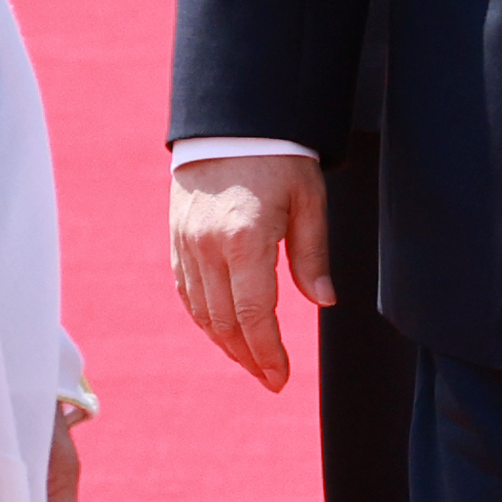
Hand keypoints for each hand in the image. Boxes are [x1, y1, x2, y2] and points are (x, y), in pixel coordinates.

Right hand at [169, 151, 332, 391]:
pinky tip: (224, 332)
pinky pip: (187, 293)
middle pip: (224, 323)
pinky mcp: (176, 241)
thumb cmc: (279, 157)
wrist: (230, 122)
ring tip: (253, 363)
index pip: (252, 315)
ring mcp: (186, 245)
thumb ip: (313, 255)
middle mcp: (208, 247)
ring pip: (202, 313)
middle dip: (249, 358)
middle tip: (272, 380)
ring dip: (226, 344)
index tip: (280, 378)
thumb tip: (325, 303)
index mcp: (245, 239)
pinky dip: (205, 320)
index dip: (267, 353)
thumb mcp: (309, 200)